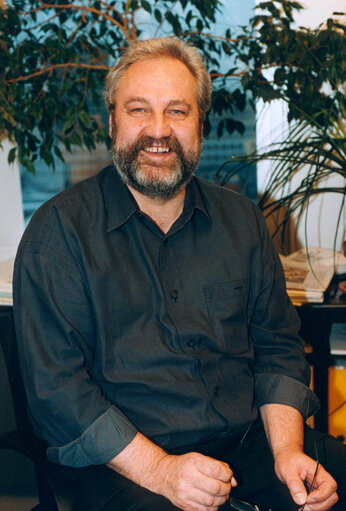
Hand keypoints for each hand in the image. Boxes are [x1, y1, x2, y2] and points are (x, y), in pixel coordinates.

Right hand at [107, 433, 235, 510]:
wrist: (162, 474)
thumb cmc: (183, 465)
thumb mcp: (199, 458)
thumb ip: (218, 466)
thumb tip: (233, 480)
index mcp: (193, 462)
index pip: (217, 470)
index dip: (228, 475)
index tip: (228, 476)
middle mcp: (188, 477)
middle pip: (216, 488)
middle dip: (226, 488)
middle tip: (226, 487)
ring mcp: (185, 492)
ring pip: (212, 501)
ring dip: (221, 499)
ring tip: (220, 494)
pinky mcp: (184, 505)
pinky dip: (213, 508)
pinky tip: (211, 501)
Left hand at [274, 449, 337, 510]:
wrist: (286, 456)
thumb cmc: (288, 459)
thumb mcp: (287, 470)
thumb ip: (294, 484)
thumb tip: (301, 499)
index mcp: (317, 470)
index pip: (329, 485)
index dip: (321, 495)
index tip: (308, 499)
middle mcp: (320, 479)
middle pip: (331, 496)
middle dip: (319, 505)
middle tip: (304, 507)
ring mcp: (318, 486)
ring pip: (327, 502)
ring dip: (316, 508)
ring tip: (303, 508)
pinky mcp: (315, 492)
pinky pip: (320, 503)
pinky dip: (313, 508)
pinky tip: (303, 508)